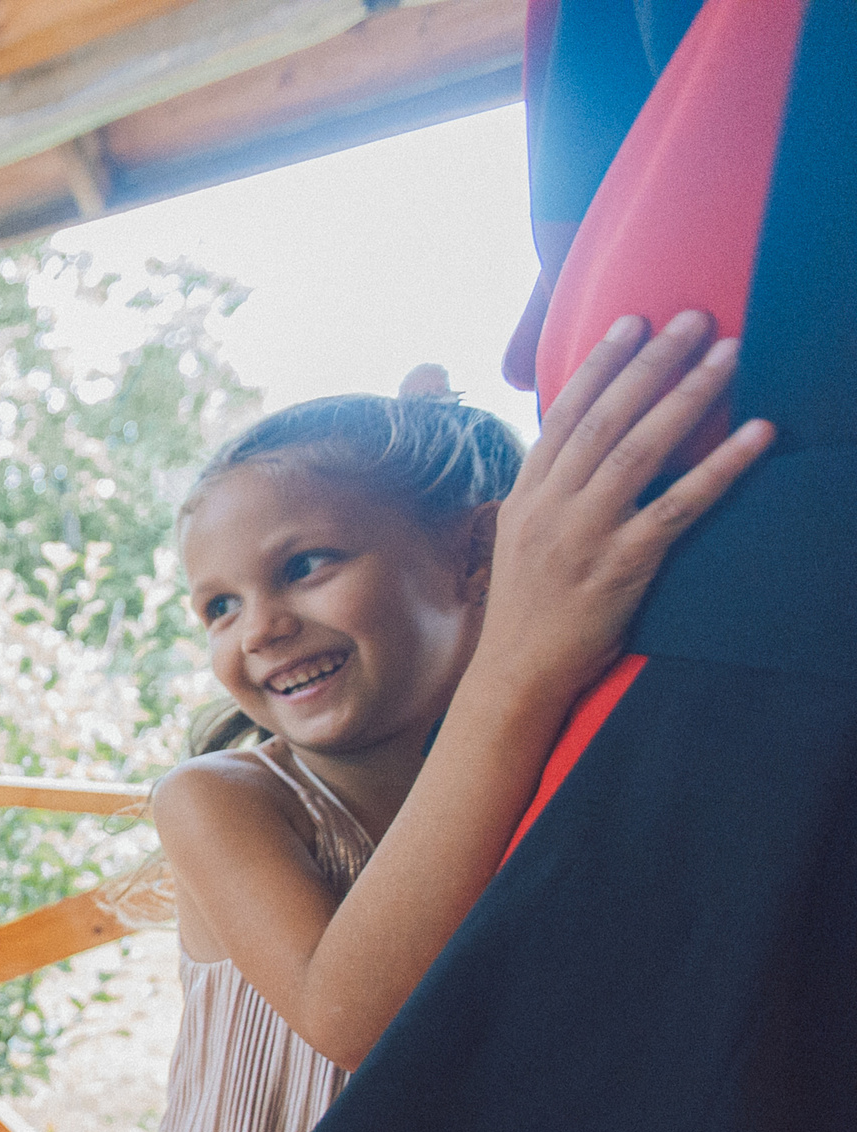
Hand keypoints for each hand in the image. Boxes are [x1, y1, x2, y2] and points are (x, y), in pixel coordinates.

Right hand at [478, 312, 772, 706]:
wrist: (516, 674)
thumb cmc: (527, 608)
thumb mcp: (519, 536)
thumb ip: (548, 488)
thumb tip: (579, 443)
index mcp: (526, 493)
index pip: (564, 413)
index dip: (600, 363)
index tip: (632, 320)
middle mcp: (552, 505)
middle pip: (606, 418)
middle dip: (652, 362)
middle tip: (693, 317)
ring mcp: (585, 534)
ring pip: (641, 450)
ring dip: (689, 395)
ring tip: (727, 354)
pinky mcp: (621, 566)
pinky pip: (679, 506)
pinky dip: (720, 466)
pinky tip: (756, 434)